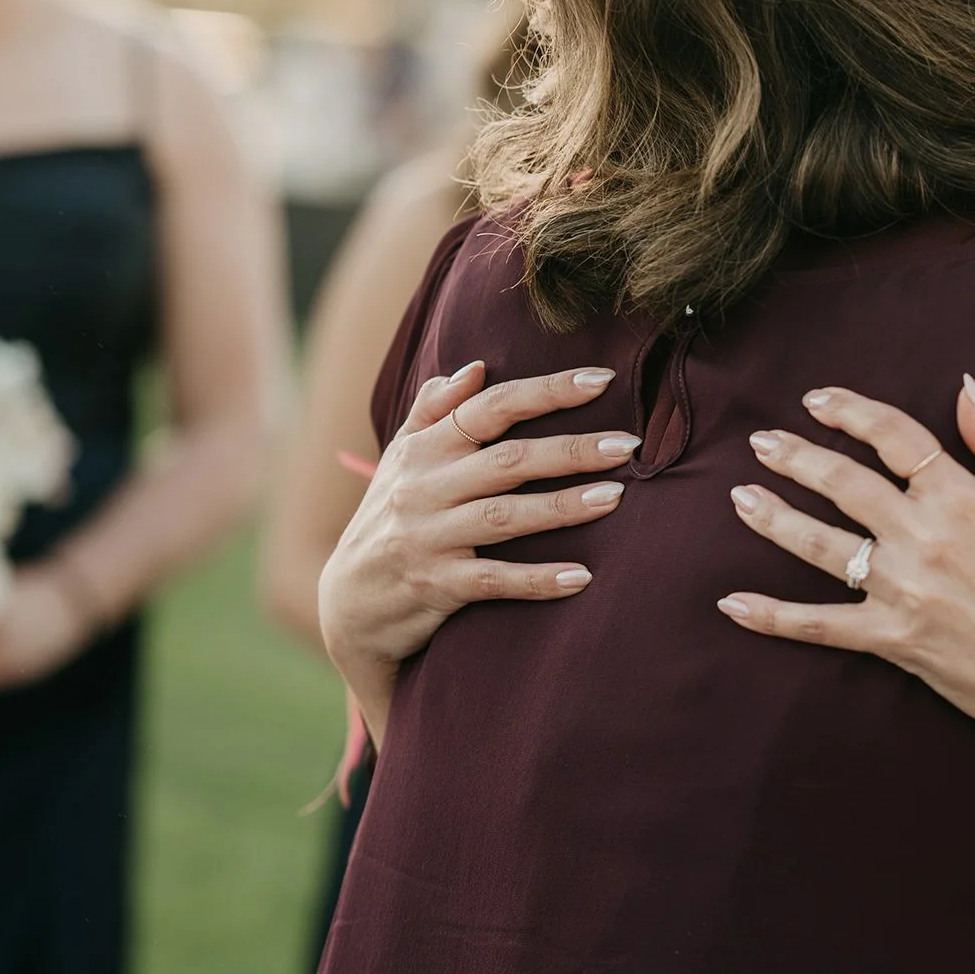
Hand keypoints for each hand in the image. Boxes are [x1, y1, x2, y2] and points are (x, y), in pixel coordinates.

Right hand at [317, 360, 639, 688]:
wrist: (347, 606)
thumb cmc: (389, 520)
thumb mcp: (400, 461)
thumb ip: (434, 411)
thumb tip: (476, 367)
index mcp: (424, 450)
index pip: (490, 408)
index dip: (546, 392)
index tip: (602, 380)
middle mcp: (424, 488)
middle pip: (507, 460)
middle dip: (571, 449)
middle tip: (627, 445)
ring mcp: (429, 538)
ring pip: (505, 516)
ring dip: (563, 507)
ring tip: (615, 498)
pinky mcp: (436, 586)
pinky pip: (493, 580)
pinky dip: (538, 580)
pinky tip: (582, 576)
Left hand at [719, 375, 974, 758]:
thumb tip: (965, 388)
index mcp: (963, 498)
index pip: (894, 438)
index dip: (851, 412)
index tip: (817, 399)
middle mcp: (925, 539)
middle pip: (844, 484)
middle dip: (797, 457)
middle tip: (762, 441)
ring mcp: (904, 592)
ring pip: (821, 545)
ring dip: (774, 518)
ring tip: (739, 496)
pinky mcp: (893, 641)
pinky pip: (821, 626)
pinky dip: (773, 616)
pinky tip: (732, 603)